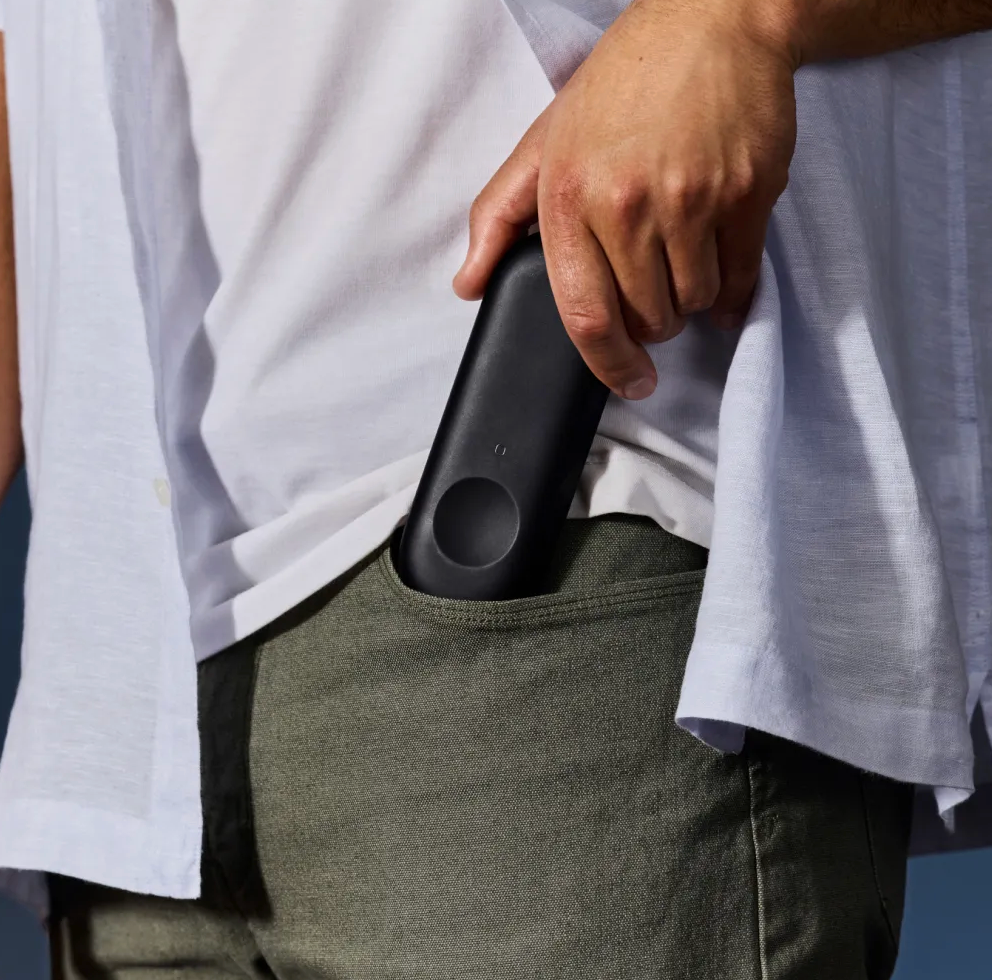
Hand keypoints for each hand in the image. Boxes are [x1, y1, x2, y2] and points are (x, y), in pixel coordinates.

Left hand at [453, 0, 798, 399]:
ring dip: (686, 301)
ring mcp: (693, 200)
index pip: (585, 315)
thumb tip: (468, 285)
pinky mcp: (748, 193)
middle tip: (648, 294)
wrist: (711, 21)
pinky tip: (719, 275)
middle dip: (648, 324)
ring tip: (679, 263)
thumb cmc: (621, 84)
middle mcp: (629, 203)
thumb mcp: (542, 142)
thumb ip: (497, 219)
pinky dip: (731, 293)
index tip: (627, 381)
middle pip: (646, 318)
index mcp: (569, 197)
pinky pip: (741, 278)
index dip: (607, 365)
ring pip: (692, 303)